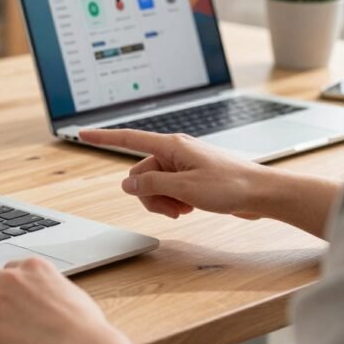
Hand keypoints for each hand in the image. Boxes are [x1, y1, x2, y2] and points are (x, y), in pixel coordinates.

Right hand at [80, 129, 266, 219]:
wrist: (261, 194)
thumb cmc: (230, 186)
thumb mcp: (184, 188)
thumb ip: (151, 184)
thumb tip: (127, 183)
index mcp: (171, 146)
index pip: (129, 139)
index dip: (103, 138)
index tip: (82, 133)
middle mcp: (175, 152)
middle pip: (141, 172)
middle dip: (149, 194)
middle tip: (172, 208)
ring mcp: (183, 165)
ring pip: (154, 185)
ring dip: (162, 201)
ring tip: (184, 210)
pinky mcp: (192, 178)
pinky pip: (169, 190)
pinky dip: (173, 202)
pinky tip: (190, 209)